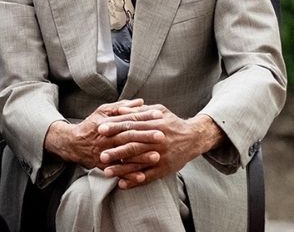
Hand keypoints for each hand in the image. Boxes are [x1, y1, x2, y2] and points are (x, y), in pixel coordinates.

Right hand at [42, 100, 160, 169]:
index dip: (143, 117)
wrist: (73, 143)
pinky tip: (142, 176)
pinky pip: (118, 171)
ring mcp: (104, 152)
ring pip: (124, 154)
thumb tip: (140, 102)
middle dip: (145, 136)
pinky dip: (129, 174)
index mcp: (106, 122)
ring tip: (157, 156)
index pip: (127, 118)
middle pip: (127, 136)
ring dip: (141, 156)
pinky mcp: (103, 165)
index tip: (159, 115)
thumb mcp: (103, 112)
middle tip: (162, 135)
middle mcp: (105, 137)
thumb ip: (122, 106)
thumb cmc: (92, 125)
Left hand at [98, 107, 223, 188]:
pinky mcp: (165, 169)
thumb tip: (120, 110)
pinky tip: (122, 184)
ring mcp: (161, 156)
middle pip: (134, 146)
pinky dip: (135, 181)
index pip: (131, 125)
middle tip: (100, 155)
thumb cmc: (172, 122)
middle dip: (116, 151)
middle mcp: (157, 141)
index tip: (100, 129)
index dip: (115, 127)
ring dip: (122, 169)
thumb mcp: (158, 110)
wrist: (194, 138)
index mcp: (154, 125)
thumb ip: (139, 111)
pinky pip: (149, 176)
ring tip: (107, 172)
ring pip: (139, 164)